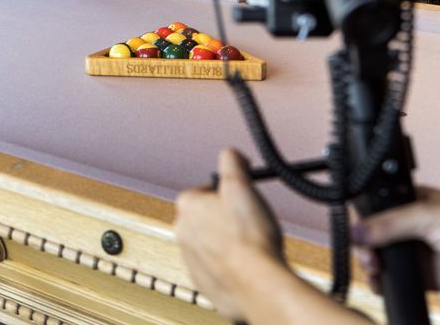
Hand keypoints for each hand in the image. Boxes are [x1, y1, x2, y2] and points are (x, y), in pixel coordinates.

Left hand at [174, 149, 282, 319]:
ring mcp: (190, 259)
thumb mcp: (242, 185)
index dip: (230, 193)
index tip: (244, 199)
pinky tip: (246, 266)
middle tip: (249, 223)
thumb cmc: (251, 238)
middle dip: (227, 218)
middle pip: (208, 216)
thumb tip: (230, 154)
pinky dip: (229, 265)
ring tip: (250, 246)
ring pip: (211, 242)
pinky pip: (215, 267)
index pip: (208, 189)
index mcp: (187, 205)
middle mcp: (182, 231)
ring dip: (228, 242)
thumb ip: (232, 161)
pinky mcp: (202, 281)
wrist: (258, 285)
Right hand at [353, 187, 439, 297]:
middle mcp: (408, 226)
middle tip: (368, 256)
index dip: (362, 222)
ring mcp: (414, 251)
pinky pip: (393, 280)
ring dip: (371, 266)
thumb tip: (358, 230)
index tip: (357, 235)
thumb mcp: (427, 216)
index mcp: (408, 202)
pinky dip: (382, 283)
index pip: (375, 209)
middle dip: (364, 247)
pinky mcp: (421, 275)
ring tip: (374, 270)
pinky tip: (381, 283)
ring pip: (380, 259)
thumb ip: (390, 223)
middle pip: (373, 236)